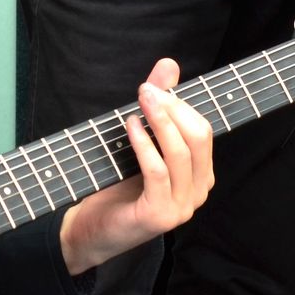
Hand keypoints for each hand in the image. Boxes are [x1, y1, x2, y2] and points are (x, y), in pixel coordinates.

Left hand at [58, 59, 213, 275]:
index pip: (203, 132)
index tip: (156, 86)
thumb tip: (168, 64)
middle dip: (172, 109)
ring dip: (159, 122)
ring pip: (179, 153)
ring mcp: (182, 207)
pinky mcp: (160, 215)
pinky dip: (144, 145)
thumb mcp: (140, 143)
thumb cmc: (116, 187)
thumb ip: (157, 107)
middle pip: (197, 139)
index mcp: (200, 176)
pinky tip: (130, 127)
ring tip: (139, 103)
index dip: (182, 105)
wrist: (91, 230)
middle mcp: (198, 193)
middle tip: (146, 91)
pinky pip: (157, 171)